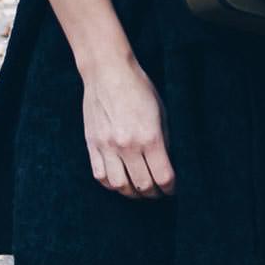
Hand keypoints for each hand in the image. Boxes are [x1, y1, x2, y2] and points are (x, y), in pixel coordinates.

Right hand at [82, 54, 175, 198]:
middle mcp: (127, 145)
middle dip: (154, 193)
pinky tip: (119, 181)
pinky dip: (111, 185)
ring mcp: (107, 146)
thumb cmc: (138, 88)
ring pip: (119, 186)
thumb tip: (167, 163)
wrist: (108, 71)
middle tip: (158, 192)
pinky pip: (100, 176)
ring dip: (132, 193)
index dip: (171, 188)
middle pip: (142, 185)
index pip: (163, 177)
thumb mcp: (161, 112)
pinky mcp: (92, 144)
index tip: (172, 188)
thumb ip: (165, 140)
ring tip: (138, 190)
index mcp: (149, 137)